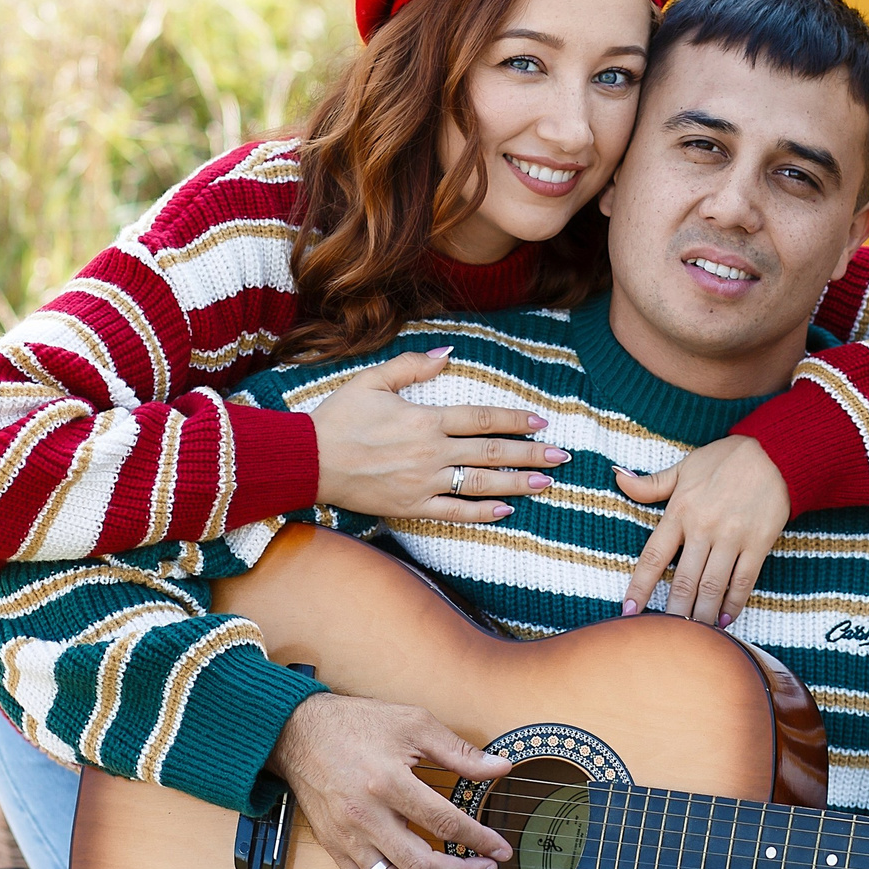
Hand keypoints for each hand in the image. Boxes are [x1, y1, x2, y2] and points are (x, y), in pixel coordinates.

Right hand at [266, 692, 514, 868]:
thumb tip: (500, 768)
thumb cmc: (356, 724)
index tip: (499, 849)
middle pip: (420, 866)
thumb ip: (459, 750)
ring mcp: (347, 836)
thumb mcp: (414, 723)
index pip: (444, 823)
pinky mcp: (334, 847)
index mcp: (388, 782)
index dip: (479, 840)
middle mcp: (366, 816)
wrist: (299, 732)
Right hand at [311, 348, 565, 522]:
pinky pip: (454, 512)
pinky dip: (481, 513)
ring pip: (480, 483)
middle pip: (490, 452)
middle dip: (529, 454)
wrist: (308, 461)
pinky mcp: (411, 506)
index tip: (540, 422)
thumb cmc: (337, 418)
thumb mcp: (372, 380)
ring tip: (546, 483)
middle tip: (561, 457)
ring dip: (517, 483)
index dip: (513, 420)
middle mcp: (430, 452)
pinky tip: (506, 511)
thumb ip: (411, 366)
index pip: (480, 418)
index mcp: (424, 420)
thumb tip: (447, 355)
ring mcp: (423, 482)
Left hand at [613, 435, 790, 626]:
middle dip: (673, 612)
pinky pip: (742, 581)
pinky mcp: (758, 544)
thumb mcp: (684, 466)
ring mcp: (732, 537)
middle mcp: (703, 528)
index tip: (629, 612)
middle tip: (665, 637)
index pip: (654, 557)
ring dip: (701, 615)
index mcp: (680, 511)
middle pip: (683, 581)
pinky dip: (733, 604)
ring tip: (694, 636)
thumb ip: (651, 483)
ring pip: (711, 587)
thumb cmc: (725, 459)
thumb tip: (619, 479)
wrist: (774, 452)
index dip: (640, 587)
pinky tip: (724, 620)